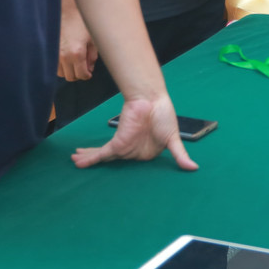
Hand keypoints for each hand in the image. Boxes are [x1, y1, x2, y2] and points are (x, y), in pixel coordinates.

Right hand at [57, 9, 97, 80]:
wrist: (66, 9)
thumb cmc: (82, 22)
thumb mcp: (92, 39)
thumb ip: (92, 57)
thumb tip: (89, 69)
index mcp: (77, 53)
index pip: (81, 75)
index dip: (87, 75)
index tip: (89, 72)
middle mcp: (64, 56)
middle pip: (70, 77)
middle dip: (78, 74)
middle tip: (83, 66)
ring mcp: (54, 54)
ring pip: (61, 73)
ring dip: (68, 70)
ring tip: (74, 61)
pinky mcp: (49, 50)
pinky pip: (54, 66)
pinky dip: (60, 66)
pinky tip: (66, 58)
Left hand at [71, 95, 197, 170]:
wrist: (154, 100)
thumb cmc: (164, 117)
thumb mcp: (173, 139)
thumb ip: (179, 154)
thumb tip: (194, 168)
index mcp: (145, 151)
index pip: (129, 161)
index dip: (118, 164)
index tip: (106, 164)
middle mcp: (132, 150)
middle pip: (112, 160)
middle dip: (95, 159)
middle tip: (79, 161)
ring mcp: (124, 146)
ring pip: (103, 157)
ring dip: (88, 158)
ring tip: (74, 159)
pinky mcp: (117, 142)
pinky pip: (102, 154)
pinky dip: (90, 160)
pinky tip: (78, 162)